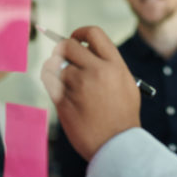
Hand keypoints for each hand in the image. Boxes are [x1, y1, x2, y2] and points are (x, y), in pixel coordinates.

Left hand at [41, 26, 140, 160]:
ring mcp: (78, 85)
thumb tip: (89, 53)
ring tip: (67, 81)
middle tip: (65, 58)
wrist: (116, 144)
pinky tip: (61, 88)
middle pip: (68, 45)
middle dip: (63, 49)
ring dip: (58, 70)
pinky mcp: (63, 100)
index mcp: (114, 64)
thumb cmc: (123, 116)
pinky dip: (51, 81)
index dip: (80, 32)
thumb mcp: (127, 83)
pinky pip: (49, 81)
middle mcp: (96, 71)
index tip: (76, 38)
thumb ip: (110, 65)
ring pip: (55, 65)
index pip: (93, 33)